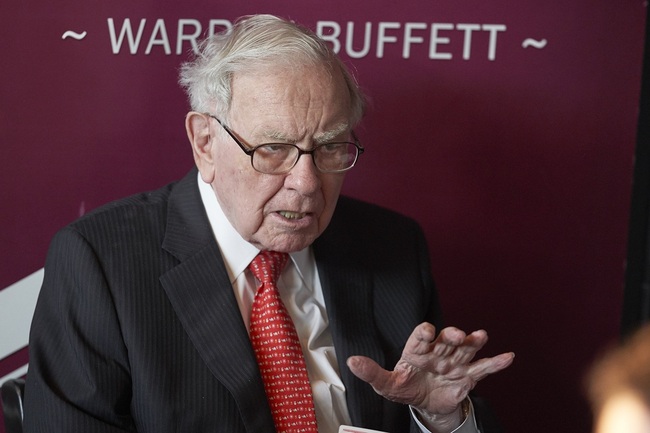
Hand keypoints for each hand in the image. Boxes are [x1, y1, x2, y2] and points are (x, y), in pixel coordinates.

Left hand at [346, 323, 513, 432]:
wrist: (425, 402)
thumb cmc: (405, 386)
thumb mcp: (386, 383)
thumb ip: (371, 372)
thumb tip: (351, 362)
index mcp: (417, 350)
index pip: (420, 337)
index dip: (423, 333)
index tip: (426, 330)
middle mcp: (438, 352)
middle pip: (446, 340)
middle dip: (451, 336)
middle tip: (454, 333)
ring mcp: (455, 362)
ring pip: (465, 349)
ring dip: (473, 342)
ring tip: (481, 335)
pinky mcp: (468, 376)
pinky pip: (483, 368)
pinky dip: (496, 363)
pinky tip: (508, 357)